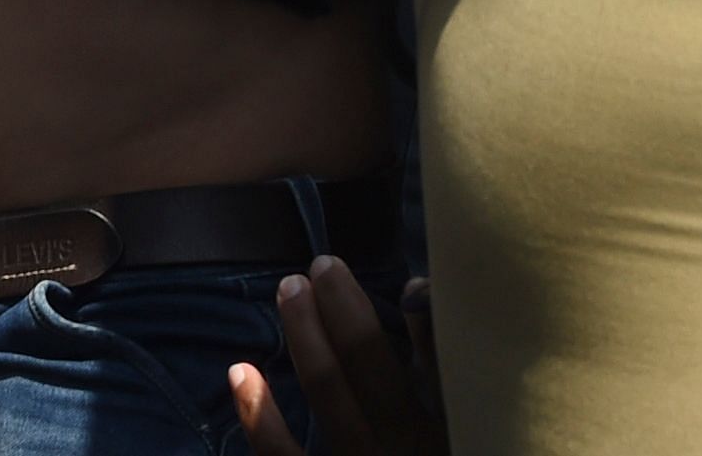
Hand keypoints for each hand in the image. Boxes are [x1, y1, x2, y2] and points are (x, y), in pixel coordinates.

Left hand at [229, 258, 444, 455]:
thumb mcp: (459, 427)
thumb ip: (441, 364)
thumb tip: (416, 290)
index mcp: (450, 427)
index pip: (440, 356)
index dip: (420, 309)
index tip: (404, 283)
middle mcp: (409, 446)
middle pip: (371, 359)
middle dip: (341, 304)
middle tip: (321, 264)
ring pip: (328, 390)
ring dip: (305, 332)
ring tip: (289, 288)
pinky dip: (258, 414)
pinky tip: (241, 371)